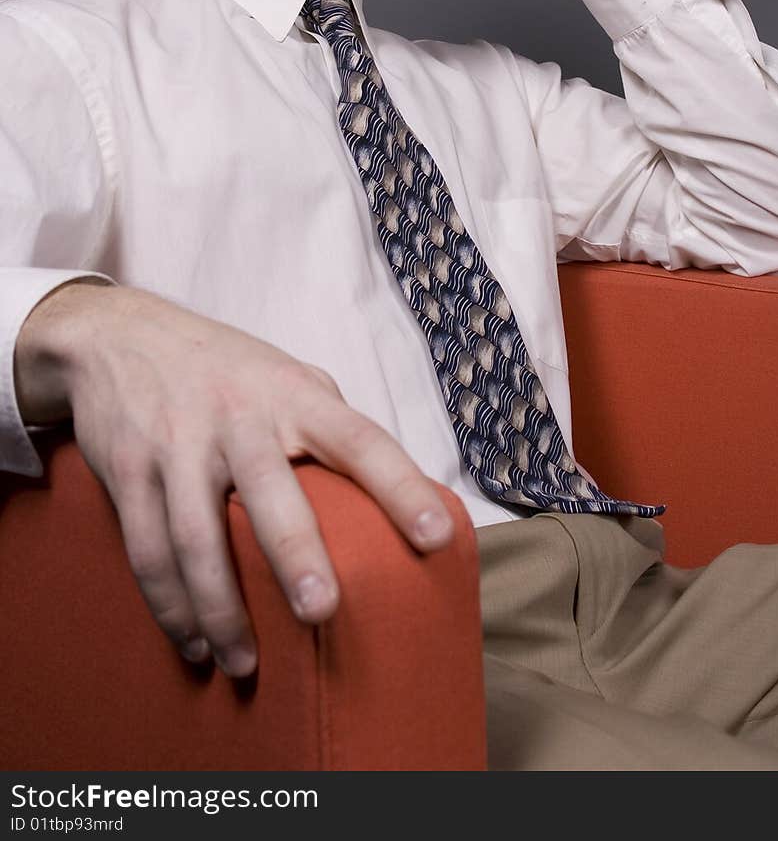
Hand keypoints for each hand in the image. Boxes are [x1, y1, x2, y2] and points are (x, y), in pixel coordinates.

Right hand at [15, 282, 454, 676]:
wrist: (119, 335)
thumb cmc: (226, 369)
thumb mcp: (286, 375)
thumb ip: (330, 425)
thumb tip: (395, 492)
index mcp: (293, 395)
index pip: (360, 440)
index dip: (400, 486)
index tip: (436, 536)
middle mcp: (238, 418)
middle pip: (270, 490)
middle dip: (295, 551)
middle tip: (321, 610)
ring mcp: (179, 444)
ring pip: (196, 535)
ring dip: (221, 607)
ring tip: (246, 665)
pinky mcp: (128, 471)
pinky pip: (148, 548)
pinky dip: (170, 604)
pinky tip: (194, 642)